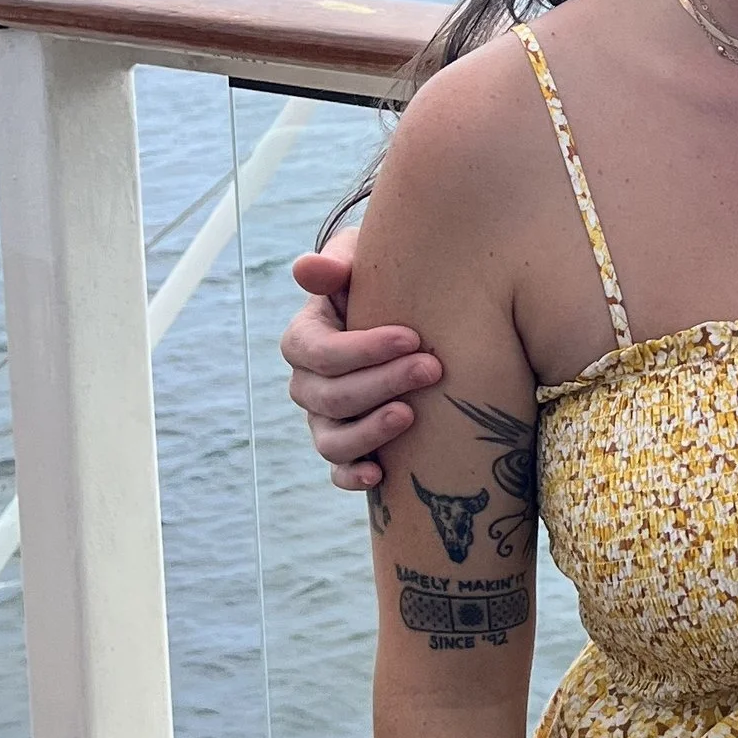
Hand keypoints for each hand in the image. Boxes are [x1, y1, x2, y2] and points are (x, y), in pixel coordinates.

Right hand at [282, 237, 442, 488]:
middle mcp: (308, 384)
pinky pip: (339, 472)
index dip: (362, 348)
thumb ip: (340, 261)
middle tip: (432, 368)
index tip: (412, 336)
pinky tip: (381, 475)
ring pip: (331, 440)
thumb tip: (309, 269)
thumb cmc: (388, 282)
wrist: (412, 315)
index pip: (317, 350)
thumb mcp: (366, 261)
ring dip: (369, 432)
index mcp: (306, 338)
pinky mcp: (347, 450)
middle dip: (382, 383)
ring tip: (411, 415)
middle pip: (330, 395)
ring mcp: (325, 420)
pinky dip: (354, 476)